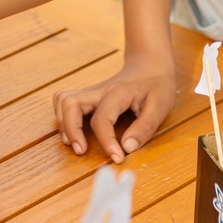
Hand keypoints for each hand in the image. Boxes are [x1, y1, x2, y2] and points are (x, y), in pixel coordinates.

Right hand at [53, 53, 175, 162]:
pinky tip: (74, 132)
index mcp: (118, 93)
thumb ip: (145, 127)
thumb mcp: (160, 106)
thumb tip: (127, 148)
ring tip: (75, 143)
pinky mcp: (87, 95)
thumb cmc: (157, 84)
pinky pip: (65, 102)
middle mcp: (99, 90)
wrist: (149, 64)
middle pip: (70, 103)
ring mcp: (91, 91)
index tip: (117, 158)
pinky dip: (64, 118)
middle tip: (81, 151)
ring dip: (64, 123)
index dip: (107, 142)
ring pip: (62, 100)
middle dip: (71, 129)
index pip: (102, 119)